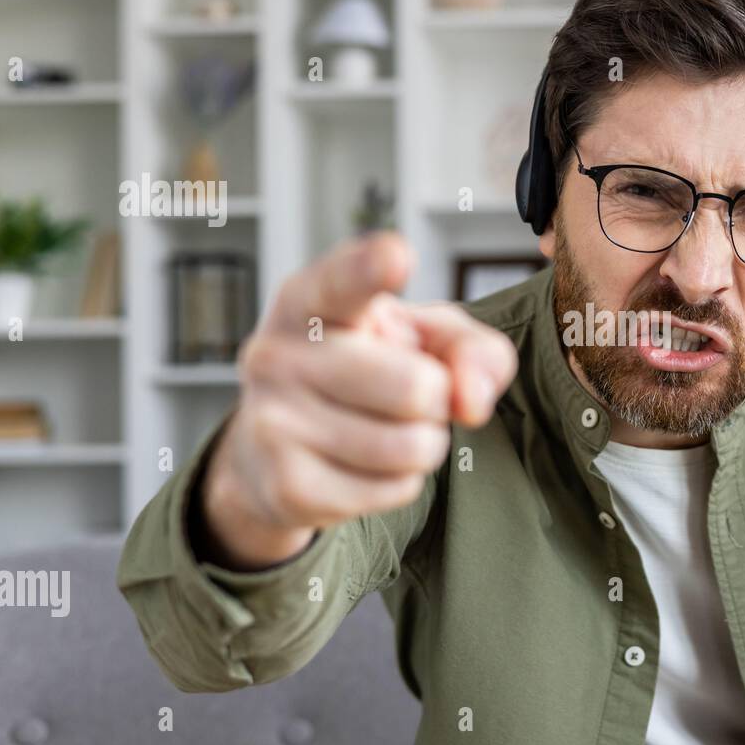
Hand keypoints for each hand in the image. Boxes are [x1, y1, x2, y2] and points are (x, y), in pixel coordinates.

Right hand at [196, 231, 517, 569]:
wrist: (275, 452)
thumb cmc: (365, 371)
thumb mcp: (424, 338)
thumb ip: (472, 349)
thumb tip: (471, 401)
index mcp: (310, 300)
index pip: (341, 282)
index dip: (370, 270)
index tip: (396, 255)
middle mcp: (278, 354)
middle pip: (416, 387)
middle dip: (437, 399)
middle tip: (411, 395)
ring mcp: (272, 422)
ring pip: (411, 446)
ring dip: (423, 444)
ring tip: (388, 428)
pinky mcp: (285, 486)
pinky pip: (395, 489)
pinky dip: (401, 482)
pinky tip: (365, 465)